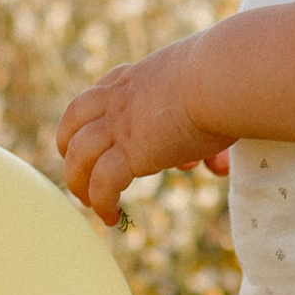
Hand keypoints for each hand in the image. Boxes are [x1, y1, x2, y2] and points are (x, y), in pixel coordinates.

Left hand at [56, 40, 229, 224]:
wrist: (221, 78)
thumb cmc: (225, 80)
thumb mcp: (204, 97)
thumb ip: (203, 130)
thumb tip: (215, 166)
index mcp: (135, 78)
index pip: (97, 96)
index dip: (91, 120)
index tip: (97, 136)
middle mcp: (119, 99)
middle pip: (73, 123)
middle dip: (69, 149)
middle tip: (77, 171)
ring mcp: (120, 125)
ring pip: (79, 157)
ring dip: (78, 182)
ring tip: (87, 202)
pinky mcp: (131, 151)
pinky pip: (102, 184)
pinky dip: (102, 202)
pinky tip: (110, 216)